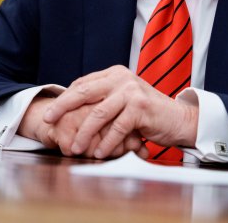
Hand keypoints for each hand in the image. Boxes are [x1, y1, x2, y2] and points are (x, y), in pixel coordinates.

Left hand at [42, 65, 198, 158]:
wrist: (179, 119)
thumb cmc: (148, 113)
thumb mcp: (124, 99)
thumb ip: (104, 98)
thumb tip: (72, 106)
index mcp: (115, 73)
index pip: (83, 83)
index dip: (65, 98)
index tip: (51, 112)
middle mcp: (122, 79)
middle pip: (84, 92)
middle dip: (63, 107)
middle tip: (48, 120)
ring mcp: (132, 92)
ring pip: (98, 114)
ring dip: (84, 133)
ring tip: (74, 148)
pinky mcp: (140, 108)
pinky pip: (116, 128)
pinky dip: (106, 143)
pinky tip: (99, 153)